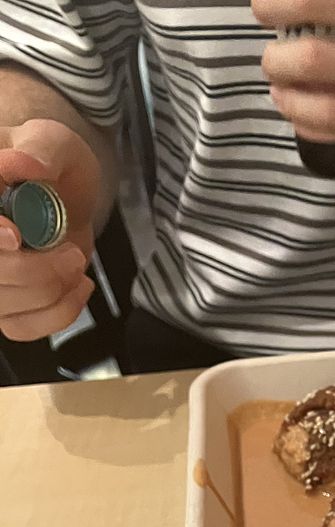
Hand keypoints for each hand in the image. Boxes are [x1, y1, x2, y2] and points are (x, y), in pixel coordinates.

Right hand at [0, 119, 99, 341]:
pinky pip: (22, 328)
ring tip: (75, 262)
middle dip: (32, 271)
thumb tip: (23, 163)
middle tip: (72, 253)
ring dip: (50, 293)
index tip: (15, 236)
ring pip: (3, 307)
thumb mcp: (52, 141)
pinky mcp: (8, 304)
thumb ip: (40, 148)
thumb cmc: (51, 162)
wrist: (66, 191)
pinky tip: (77, 286)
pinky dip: (58, 314)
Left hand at [252, 0, 334, 156]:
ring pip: (323, 95)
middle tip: (269, 51)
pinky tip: (297, 109)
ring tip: (277, 81)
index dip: (288, 2)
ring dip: (286, 88)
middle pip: (314, 51)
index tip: (265, 7)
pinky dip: (308, 119)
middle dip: (278, 52)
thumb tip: (318, 4)